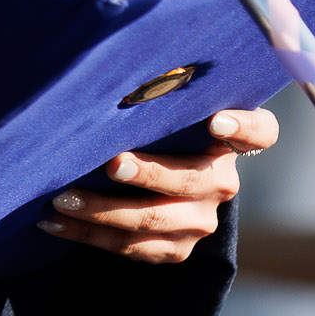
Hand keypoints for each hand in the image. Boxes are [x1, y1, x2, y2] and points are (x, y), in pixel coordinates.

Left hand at [34, 106, 278, 264]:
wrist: (158, 183)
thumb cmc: (158, 129)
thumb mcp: (168, 111)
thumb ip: (161, 94)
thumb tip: (113, 66)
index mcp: (233, 142)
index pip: (260, 132)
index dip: (242, 128)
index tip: (215, 123)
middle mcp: (222, 183)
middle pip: (189, 181)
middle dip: (147, 173)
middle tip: (111, 163)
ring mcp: (199, 221)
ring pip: (151, 220)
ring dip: (101, 210)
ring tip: (62, 198)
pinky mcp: (174, 249)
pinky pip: (128, 247)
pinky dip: (87, 233)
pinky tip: (54, 221)